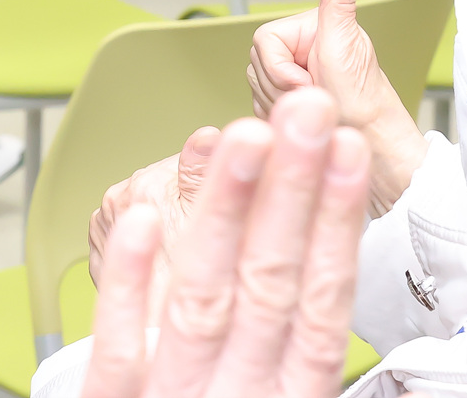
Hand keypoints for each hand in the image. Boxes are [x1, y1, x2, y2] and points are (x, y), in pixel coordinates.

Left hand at [81, 89, 369, 397]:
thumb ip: (302, 356)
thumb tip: (348, 285)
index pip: (322, 306)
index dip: (336, 226)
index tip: (351, 152)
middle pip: (269, 288)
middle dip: (290, 191)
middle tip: (307, 111)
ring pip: (203, 300)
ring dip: (225, 212)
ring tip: (245, 136)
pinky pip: (115, 350)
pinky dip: (127, 283)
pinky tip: (139, 217)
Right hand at [248, 0, 426, 214]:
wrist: (371, 146)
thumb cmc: (362, 100)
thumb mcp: (346, 44)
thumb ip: (339, 1)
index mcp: (306, 29)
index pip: (264, 40)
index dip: (280, 68)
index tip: (307, 82)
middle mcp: (297, 49)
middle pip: (257, 65)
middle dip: (282, 89)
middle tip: (315, 96)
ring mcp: (291, 76)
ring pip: (256, 88)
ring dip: (282, 105)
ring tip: (315, 109)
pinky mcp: (287, 101)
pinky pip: (260, 108)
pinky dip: (280, 120)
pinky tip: (306, 123)